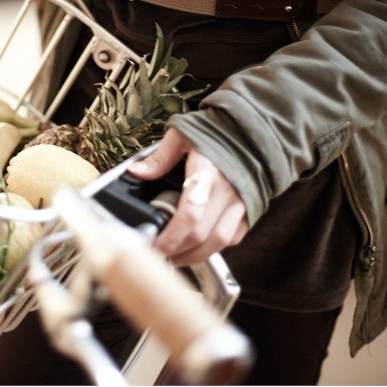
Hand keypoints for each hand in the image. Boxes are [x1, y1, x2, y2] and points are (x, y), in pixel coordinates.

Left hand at [127, 128, 248, 265]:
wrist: (251, 130)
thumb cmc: (216, 130)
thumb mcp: (182, 135)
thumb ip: (159, 157)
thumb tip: (135, 172)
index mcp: (207, 172)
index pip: (189, 214)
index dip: (170, 237)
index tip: (153, 246)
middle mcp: (226, 191)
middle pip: (200, 234)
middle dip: (176, 251)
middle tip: (156, 255)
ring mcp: (240, 202)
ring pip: (218, 242)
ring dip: (194, 255)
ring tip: (174, 257)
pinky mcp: (249, 210)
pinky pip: (233, 238)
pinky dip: (215, 247)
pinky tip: (198, 247)